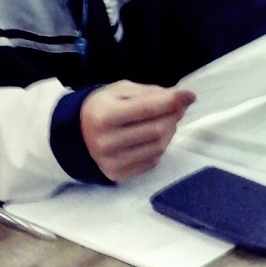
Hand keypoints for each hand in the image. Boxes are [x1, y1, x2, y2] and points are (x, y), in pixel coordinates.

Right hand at [80, 81, 194, 181]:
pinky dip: (160, 147)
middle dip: (173, 117)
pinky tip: (153, 137)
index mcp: (104, 116)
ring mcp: (111, 162)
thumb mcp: (121, 91)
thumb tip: (185, 97)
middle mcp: (106, 142)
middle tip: (176, 108)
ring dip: (169, 132)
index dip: (172, 102)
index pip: (147, 109)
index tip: (189, 95)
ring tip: (165, 121)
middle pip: (156, 130)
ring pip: (158, 147)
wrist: (76, 134)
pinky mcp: (118, 175)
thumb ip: (152, 93)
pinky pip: (152, 161)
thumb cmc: (103, 106)